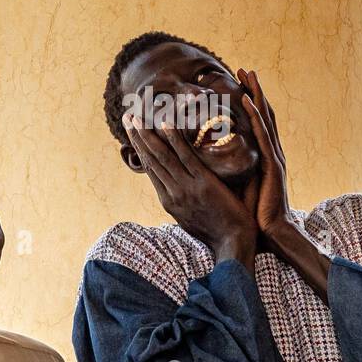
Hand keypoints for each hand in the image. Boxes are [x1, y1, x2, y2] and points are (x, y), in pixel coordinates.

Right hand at [123, 113, 256, 264]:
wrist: (234, 245)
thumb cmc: (218, 232)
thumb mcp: (192, 218)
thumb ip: (184, 200)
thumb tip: (181, 186)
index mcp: (169, 201)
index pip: (150, 169)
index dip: (139, 149)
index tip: (132, 132)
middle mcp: (172, 194)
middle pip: (150, 160)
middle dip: (137, 137)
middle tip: (127, 116)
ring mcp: (185, 189)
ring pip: (161, 156)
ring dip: (147, 134)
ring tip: (136, 115)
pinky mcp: (203, 184)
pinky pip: (185, 157)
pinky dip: (174, 139)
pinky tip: (165, 122)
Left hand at [237, 68, 291, 238]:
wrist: (271, 234)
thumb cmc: (253, 215)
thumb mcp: (237, 186)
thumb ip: (227, 170)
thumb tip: (203, 161)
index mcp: (262, 158)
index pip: (255, 123)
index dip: (248, 102)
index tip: (237, 83)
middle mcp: (270, 153)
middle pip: (262, 114)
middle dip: (254, 90)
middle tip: (244, 68)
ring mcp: (273, 157)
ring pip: (264, 119)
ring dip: (256, 94)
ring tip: (248, 73)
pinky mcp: (272, 165)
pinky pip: (262, 135)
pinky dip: (255, 116)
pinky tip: (247, 100)